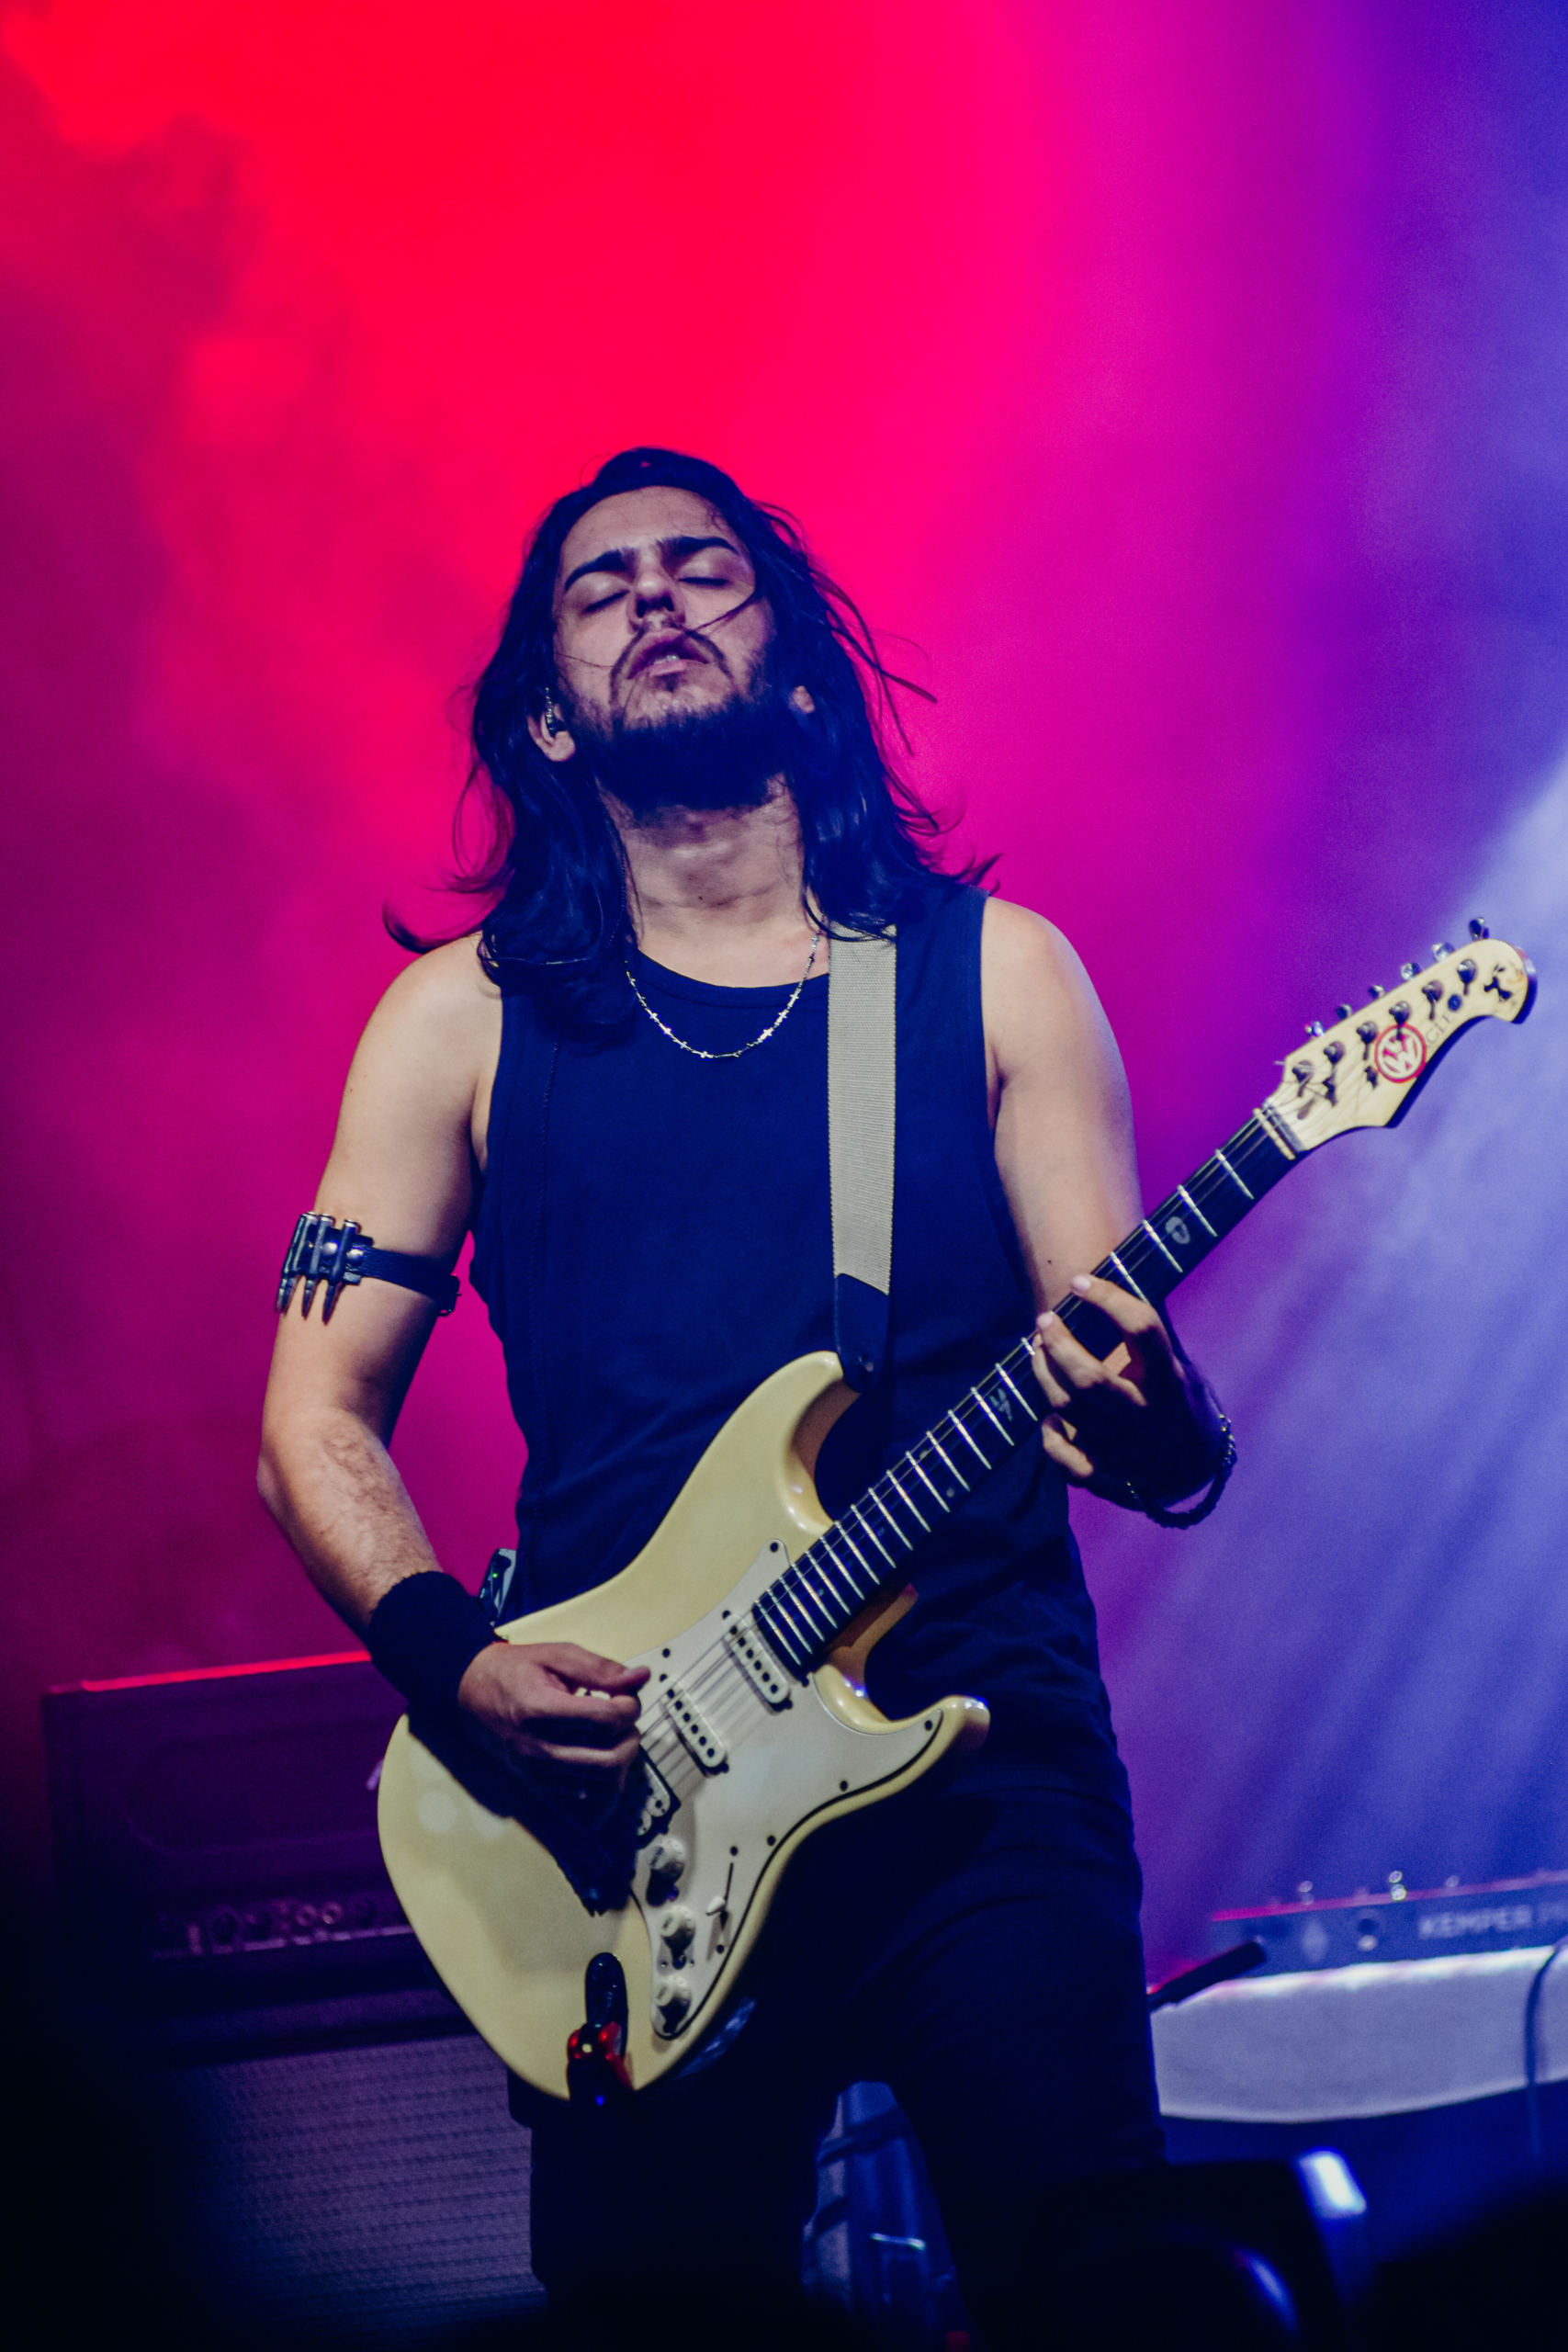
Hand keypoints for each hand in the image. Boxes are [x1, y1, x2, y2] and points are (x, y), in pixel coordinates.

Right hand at [456, 1641, 649, 1810]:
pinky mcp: (540, 1788)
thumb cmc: (513, 1671)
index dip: (629, 1705)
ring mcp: (538, 1774)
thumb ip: (599, 1668)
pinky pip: (587, 1804)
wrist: (470, 1695)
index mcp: (540, 1710)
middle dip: (630, 1736)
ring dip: (622, 1761)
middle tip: (623, 1718)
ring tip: (613, 1736)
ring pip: (603, 1786)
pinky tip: (601, 1759)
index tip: (626, 1695)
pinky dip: (606, 1785)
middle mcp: (538, 1749)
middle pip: (609, 1760)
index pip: (604, 1719)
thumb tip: (641, 1677)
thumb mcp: (555, 1655)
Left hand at [1033, 1273, 1223, 1503]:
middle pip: (1090, 1377)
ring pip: (1068, 1408)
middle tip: (1045, 1319)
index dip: (1108, 1299)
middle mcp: (1145, 1413)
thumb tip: (1107, 1283)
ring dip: (1044, 1373)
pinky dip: (1051, 1437)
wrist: (1195, 1466)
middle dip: (1059, 1343)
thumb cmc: (1176, 1399)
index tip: (1080, 1281)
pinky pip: (1066, 1460)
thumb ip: (1148, 1338)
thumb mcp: (1178, 1365)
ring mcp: (1122, 1447)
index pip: (1142, 1329)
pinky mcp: (1106, 1474)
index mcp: (1169, 1379)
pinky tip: (1050, 1418)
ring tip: (1038, 1349)